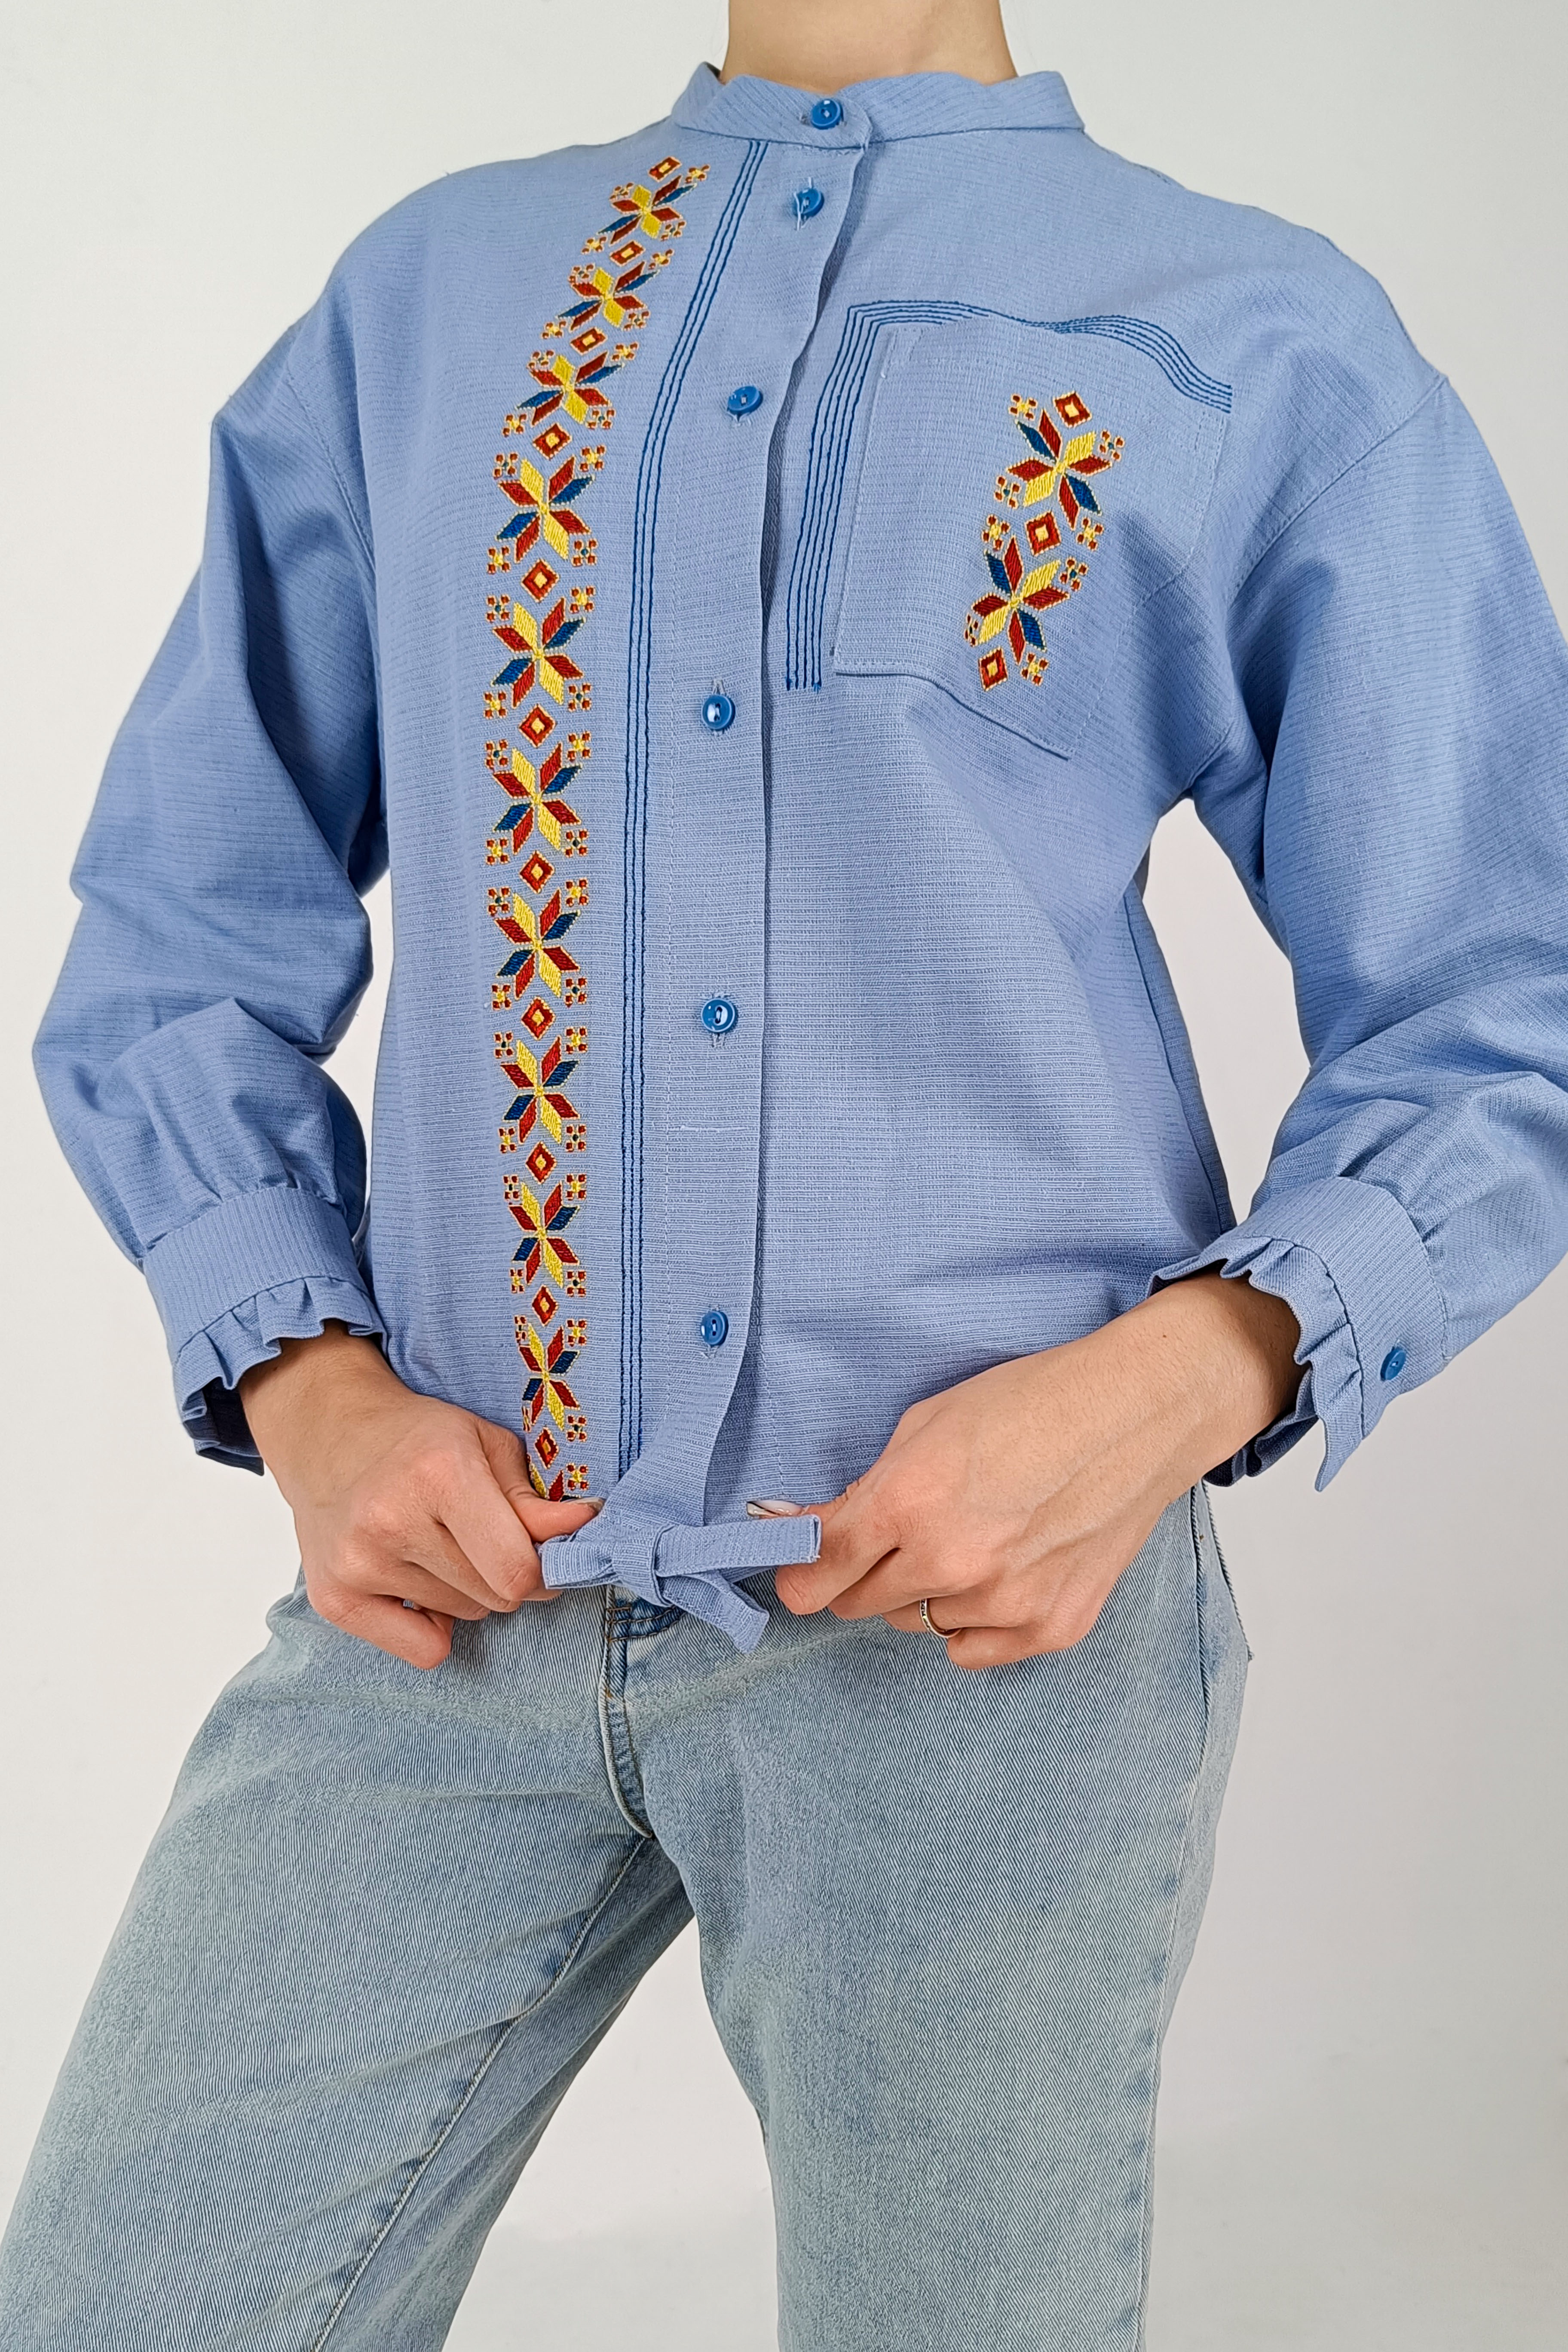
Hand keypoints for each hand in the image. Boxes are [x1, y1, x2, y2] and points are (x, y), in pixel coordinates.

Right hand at [238, 1322, 598, 1667]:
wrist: (329, 1434)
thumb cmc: (419, 1439)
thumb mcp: (486, 1445)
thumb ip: (533, 1499)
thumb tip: (584, 1528)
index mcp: (440, 1473)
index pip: (517, 1569)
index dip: (543, 1568)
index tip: (541, 1550)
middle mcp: (392, 1520)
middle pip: (496, 1596)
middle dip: (509, 1575)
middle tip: (488, 1541)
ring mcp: (358, 1563)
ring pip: (465, 1617)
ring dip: (471, 1592)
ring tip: (443, 1546)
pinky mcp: (335, 1599)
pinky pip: (423, 1650)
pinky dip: (434, 1627)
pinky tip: (421, 1584)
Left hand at [773, 1272, 1300, 1667]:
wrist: (1137, 1413)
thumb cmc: (1033, 1403)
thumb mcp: (925, 1425)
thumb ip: (860, 1490)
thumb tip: (794, 1525)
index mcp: (908, 1502)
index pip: (816, 1572)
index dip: (798, 1569)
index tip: (799, 1566)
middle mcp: (950, 1562)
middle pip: (857, 1605)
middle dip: (861, 1573)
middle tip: (896, 1535)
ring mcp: (1004, 1602)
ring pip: (917, 1623)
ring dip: (925, 1590)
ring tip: (972, 1535)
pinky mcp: (1049, 1627)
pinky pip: (971, 1648)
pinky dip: (973, 1619)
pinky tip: (1000, 1570)